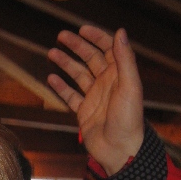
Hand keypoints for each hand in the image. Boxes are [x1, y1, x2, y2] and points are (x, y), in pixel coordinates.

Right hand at [48, 26, 144, 174]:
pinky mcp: (84, 111)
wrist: (120, 149)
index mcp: (120, 74)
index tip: (81, 29)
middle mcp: (107, 83)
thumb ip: (125, 59)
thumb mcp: (130, 86)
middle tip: (60, 36)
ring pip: (78, 74)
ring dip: (65, 63)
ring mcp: (94, 97)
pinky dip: (60, 87)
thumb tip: (120, 32)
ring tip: (51, 53)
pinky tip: (50, 78)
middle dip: (76, 46)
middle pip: (90, 58)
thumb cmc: (129, 119)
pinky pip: (70, 96)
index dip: (96, 37)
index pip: (108, 48)